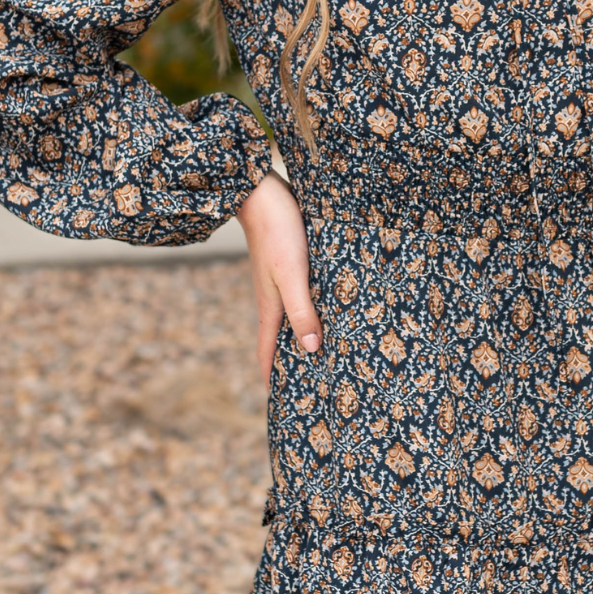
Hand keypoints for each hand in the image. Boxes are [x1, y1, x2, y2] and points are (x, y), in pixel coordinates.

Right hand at [236, 170, 320, 388]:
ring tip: (325, 354)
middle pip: (280, 339)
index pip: (266, 353)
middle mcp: (273, 299)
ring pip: (293, 318)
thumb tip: (312, 351)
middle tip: (310, 387)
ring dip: (303, 337)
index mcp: (270, 308)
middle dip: (291, 364)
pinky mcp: (292, 265)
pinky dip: (312, 311)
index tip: (283, 404)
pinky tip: (330, 309)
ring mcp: (281, 282)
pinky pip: (302, 298)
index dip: (273, 378)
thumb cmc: (278, 231)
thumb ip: (301, 311)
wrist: (262, 189)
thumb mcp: (291, 274)